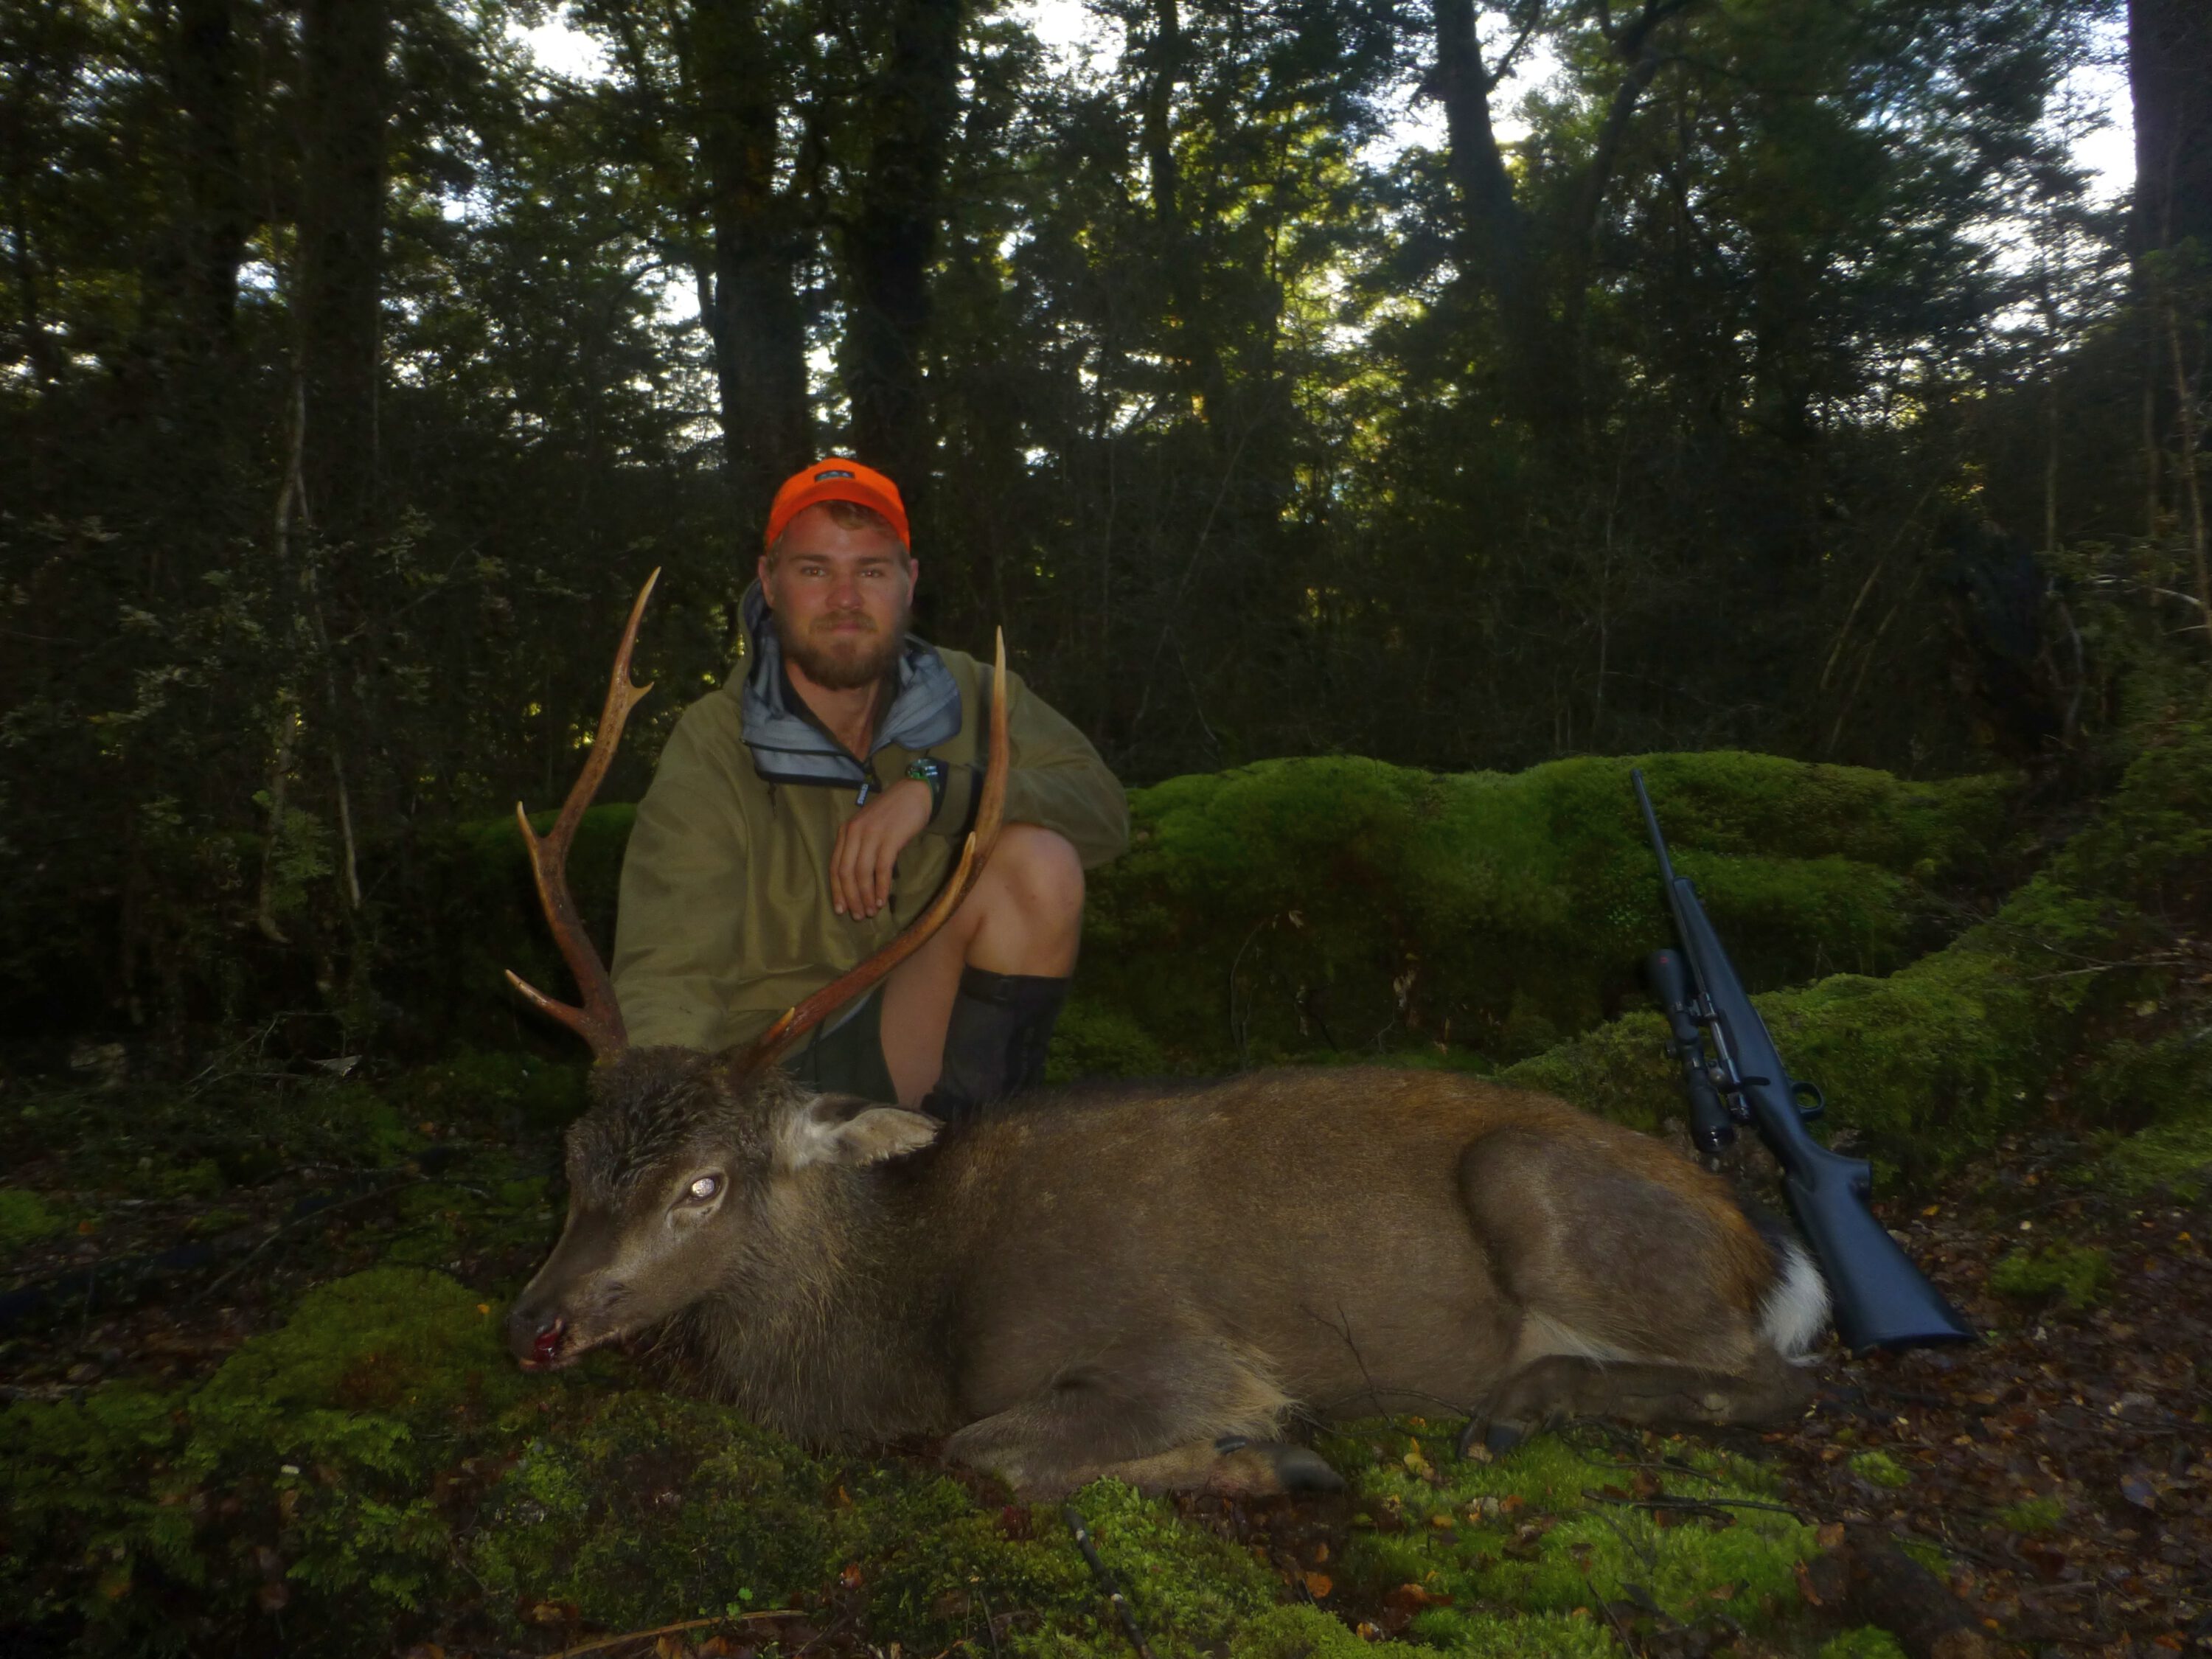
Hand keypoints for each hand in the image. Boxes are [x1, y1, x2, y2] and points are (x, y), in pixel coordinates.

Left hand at [831, 778, 932, 918]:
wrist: (915, 793)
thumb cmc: (893, 813)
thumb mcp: (868, 827)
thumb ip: (860, 847)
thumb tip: (858, 881)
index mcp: (846, 831)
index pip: (835, 866)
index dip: (837, 891)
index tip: (840, 909)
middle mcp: (854, 832)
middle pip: (846, 872)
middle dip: (851, 898)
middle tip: (858, 915)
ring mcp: (871, 835)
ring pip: (862, 873)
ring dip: (866, 896)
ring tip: (871, 912)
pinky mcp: (890, 838)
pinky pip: (881, 869)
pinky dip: (880, 887)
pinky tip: (882, 900)